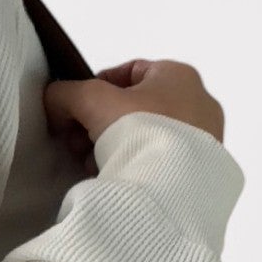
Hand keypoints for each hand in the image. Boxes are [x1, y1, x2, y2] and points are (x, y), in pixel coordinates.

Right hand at [43, 58, 227, 168]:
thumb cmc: (139, 130)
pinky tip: (116, 180)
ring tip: (94, 165)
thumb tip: (54, 103)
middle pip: (135, 108)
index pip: (130, 72)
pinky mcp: (204, 174)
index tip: (77, 109)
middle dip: (101, 124)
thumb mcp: (89, 99)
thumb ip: (65, 93)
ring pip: (147, 138)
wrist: (171, 188)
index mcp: (180, 75)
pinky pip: (161, 163)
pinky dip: (136, 168)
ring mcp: (206, 141)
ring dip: (114, 148)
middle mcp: (200, 104)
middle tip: (78, 142)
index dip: (96, 88)